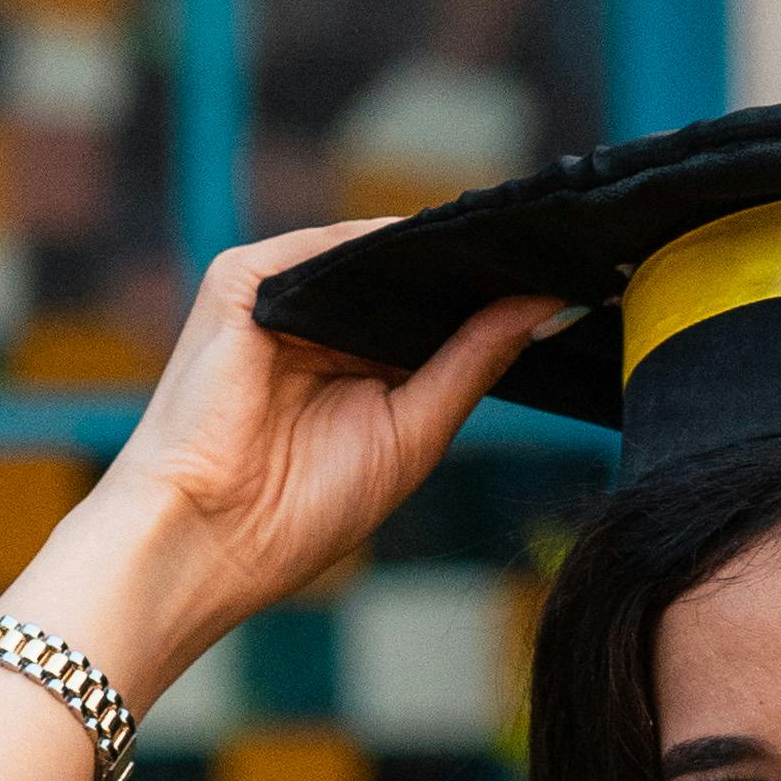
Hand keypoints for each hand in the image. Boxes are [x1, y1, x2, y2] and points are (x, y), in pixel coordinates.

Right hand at [0, 231, 563, 780]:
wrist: (206, 540)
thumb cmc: (297, 514)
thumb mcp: (412, 433)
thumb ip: (471, 364)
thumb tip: (544, 308)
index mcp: (353, 362)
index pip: (432, 308)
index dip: (494, 294)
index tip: (574, 274)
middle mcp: (316, 319)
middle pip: (408, 269)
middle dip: (478, 260)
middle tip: (568, 244)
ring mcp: (276, 295)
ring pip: (376, 250)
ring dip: (443, 246)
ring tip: (523, 240)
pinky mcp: (244, 281)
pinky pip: (332, 245)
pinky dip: (388, 244)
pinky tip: (445, 247)